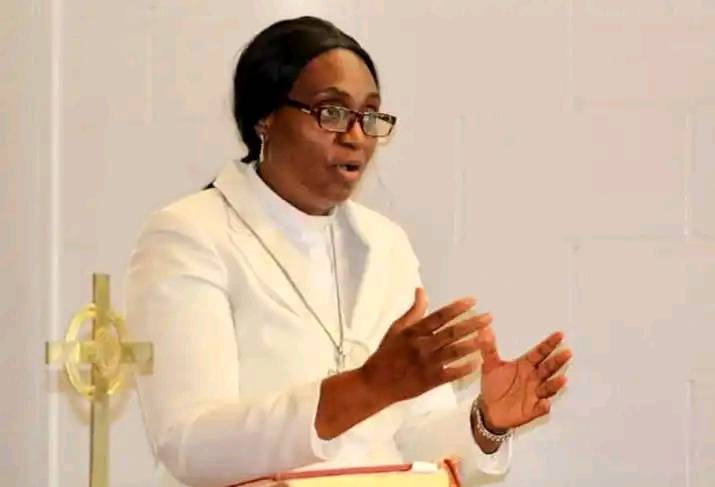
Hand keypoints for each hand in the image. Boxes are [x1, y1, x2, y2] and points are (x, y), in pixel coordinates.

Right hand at [360, 288, 491, 405]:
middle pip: (451, 333)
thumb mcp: (396, 329)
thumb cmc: (386, 355)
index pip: (439, 317)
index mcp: (413, 332)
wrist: (375, 384)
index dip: (456, 308)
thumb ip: (413, 311)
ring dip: (472, 343)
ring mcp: (427, 364)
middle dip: (472, 324)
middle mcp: (421, 346)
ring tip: (488, 336)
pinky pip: (452, 373)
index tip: (473, 301)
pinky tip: (478, 361)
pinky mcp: (430, 381)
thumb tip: (421, 290)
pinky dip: (465, 368)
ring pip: (454, 352)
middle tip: (489, 317)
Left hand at [477, 324, 571, 430]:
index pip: (539, 352)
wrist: (489, 409)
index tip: (560, 334)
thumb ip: (488, 348)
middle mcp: (534, 378)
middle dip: (558, 361)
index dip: (549, 344)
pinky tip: (545, 404)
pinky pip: (540, 408)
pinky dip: (543, 407)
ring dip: (555, 384)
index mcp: (526, 365)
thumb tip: (484, 329)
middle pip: (548, 368)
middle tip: (567, 352)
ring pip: (548, 388)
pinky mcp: (532, 410)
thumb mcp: (490, 365)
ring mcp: (535, 394)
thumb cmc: (494, 384)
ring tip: (563, 379)